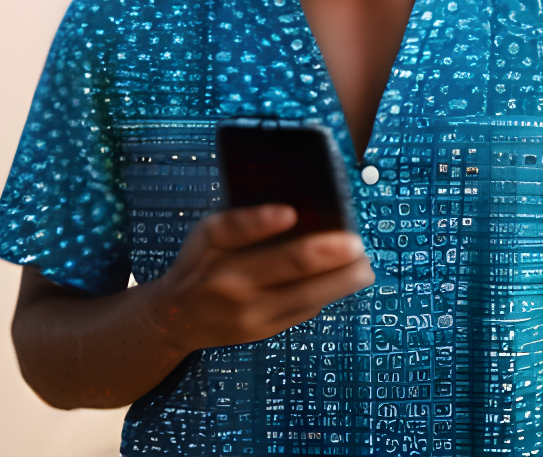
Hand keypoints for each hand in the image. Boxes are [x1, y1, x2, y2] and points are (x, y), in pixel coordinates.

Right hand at [140, 204, 374, 351]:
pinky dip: (327, 294)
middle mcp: (235, 287)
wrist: (178, 318)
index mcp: (217, 253)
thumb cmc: (199, 266)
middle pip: (290, 268)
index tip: (290, 213)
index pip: (237, 231)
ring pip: (307, 297)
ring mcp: (253, 315)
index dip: (262, 221)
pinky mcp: (266, 331)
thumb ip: (241, 222)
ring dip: (342, 281)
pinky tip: (344, 280)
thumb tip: (291, 212)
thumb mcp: (206, 235)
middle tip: (358, 245)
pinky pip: (304, 310)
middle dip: (331, 255)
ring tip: (364, 268)